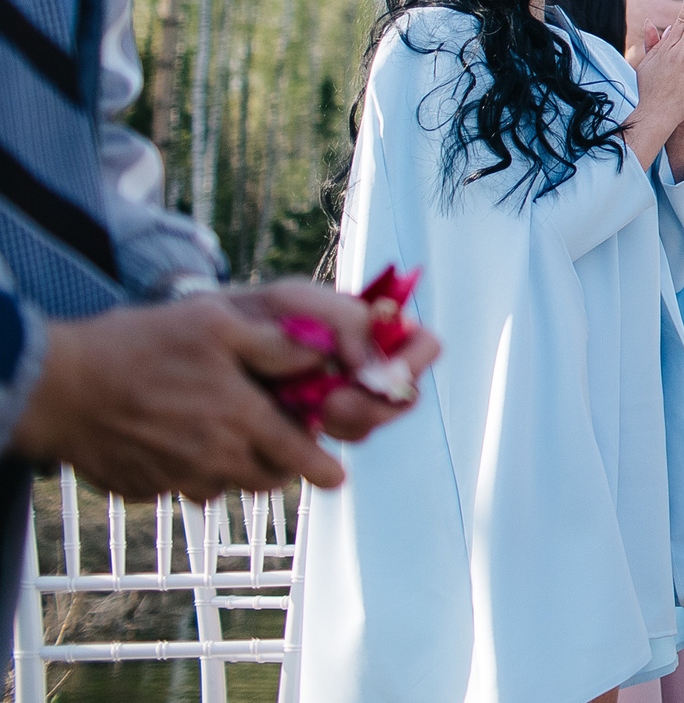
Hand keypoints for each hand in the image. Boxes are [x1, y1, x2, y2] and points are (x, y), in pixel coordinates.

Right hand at [12, 295, 354, 498]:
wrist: (57, 387)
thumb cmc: (137, 346)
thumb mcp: (216, 324)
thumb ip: (275, 346)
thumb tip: (321, 358)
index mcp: (239, 419)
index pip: (296, 455)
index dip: (320, 468)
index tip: (337, 478)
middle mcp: (212, 458)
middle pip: (266, 478)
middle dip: (281, 465)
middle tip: (280, 446)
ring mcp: (174, 478)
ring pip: (224, 485)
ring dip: (234, 467)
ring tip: (221, 435)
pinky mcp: (142, 488)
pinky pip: (179, 486)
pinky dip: (188, 471)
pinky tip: (174, 439)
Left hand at [231, 279, 440, 441]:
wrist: (191, 352)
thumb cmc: (248, 315)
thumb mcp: (290, 302)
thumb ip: (339, 318)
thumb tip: (368, 363)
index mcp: (370, 330)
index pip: (421, 345)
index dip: (411, 362)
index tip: (374, 373)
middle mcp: (362, 371)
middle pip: (402, 397)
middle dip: (373, 406)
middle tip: (333, 405)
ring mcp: (338, 405)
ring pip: (366, 427)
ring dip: (343, 425)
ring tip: (307, 417)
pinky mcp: (307, 436)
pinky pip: (324, 452)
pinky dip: (308, 446)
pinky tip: (281, 431)